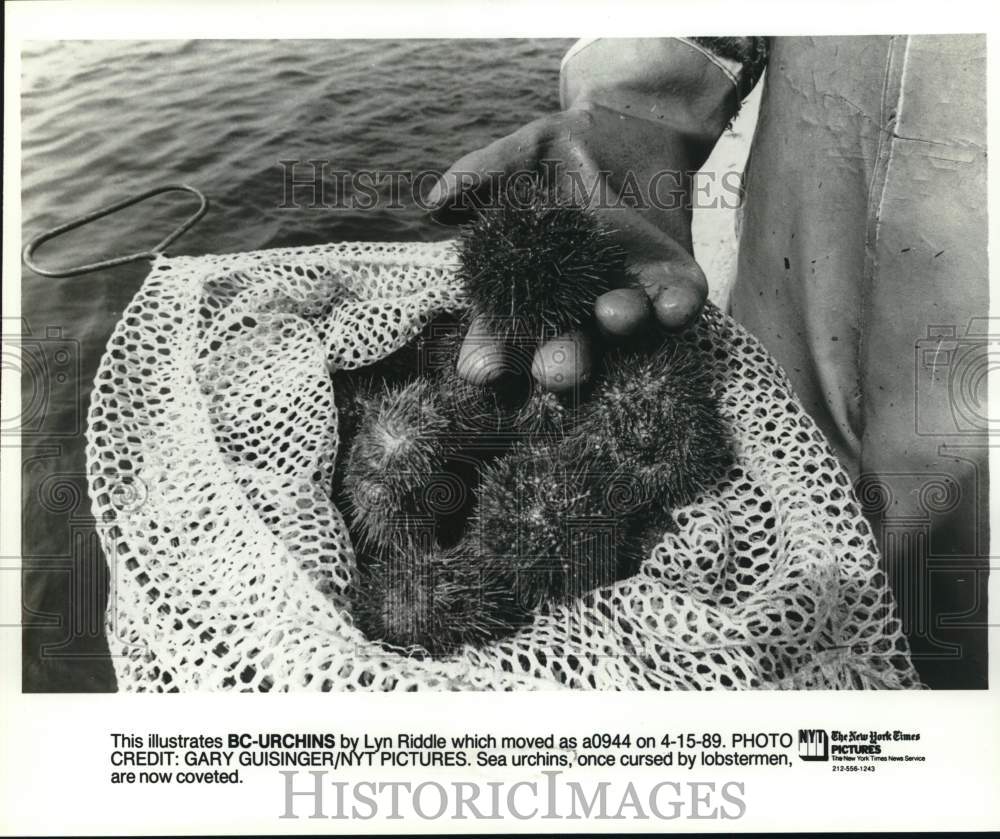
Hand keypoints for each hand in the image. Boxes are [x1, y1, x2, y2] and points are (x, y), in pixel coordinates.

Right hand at [427, 105, 709, 390]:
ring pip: (622, 333)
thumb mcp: (519, 157)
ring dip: (619, 331)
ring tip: (611, 314)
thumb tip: (436, 202)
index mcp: (528, 292)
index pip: (502, 336)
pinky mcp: (673, 284)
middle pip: (565, 349)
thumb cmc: (559, 155)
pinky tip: (674, 307)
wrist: (630, 130)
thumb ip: (481, 176)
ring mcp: (626, 299)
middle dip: (561, 364)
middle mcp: (576, 308)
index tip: (480, 371)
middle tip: (555, 372)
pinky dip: (677, 309)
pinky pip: (677, 305)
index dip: (490, 356)